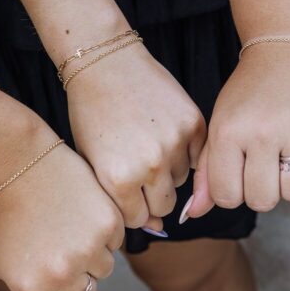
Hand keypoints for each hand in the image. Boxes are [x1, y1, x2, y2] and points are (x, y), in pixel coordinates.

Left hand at [0, 133, 123, 290]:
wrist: (21, 167)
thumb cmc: (11, 211)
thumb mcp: (8, 263)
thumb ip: (36, 288)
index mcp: (33, 288)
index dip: (61, 283)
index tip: (58, 265)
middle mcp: (61, 275)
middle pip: (86, 288)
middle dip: (79, 270)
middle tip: (64, 242)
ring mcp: (87, 251)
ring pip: (105, 266)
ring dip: (95, 252)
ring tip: (73, 226)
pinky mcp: (108, 227)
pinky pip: (116, 241)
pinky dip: (106, 230)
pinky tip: (84, 212)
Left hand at [67, 44, 205, 233]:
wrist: (107, 63)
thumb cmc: (91, 112)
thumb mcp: (94, 161)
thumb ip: (120, 199)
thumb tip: (156, 226)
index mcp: (118, 179)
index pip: (138, 218)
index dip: (132, 206)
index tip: (126, 189)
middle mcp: (150, 166)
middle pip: (165, 205)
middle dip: (154, 194)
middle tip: (141, 170)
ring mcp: (175, 144)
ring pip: (183, 180)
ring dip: (170, 171)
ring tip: (150, 144)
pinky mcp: (194, 124)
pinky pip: (198, 155)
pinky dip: (186, 151)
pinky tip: (166, 133)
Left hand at [187, 40, 289, 217]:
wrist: (286, 49)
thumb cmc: (249, 93)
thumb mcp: (220, 125)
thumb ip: (207, 171)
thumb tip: (193, 214)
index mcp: (227, 132)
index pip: (227, 197)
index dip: (235, 191)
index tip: (242, 173)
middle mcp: (260, 132)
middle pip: (262, 200)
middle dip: (265, 189)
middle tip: (268, 165)